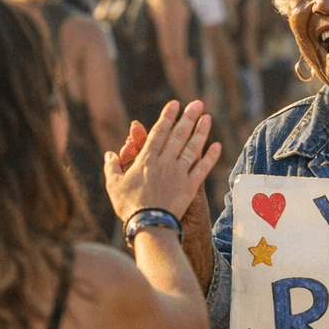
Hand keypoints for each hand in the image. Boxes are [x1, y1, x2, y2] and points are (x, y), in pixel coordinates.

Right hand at [103, 100, 220, 221]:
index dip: (167, 117)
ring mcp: (179, 173)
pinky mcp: (190, 187)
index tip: (175, 104)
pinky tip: (218, 146)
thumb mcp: (114, 185)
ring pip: (192, 148)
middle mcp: (165, 162)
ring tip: (208, 118)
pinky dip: (210, 157)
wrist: (150, 225)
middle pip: (179, 135)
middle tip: (197, 103)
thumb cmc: (129, 206)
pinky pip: (202, 169)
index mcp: (146, 159)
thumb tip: (110, 154)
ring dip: (201, 131)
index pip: (158, 132)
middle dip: (188, 117)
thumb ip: (112, 167)